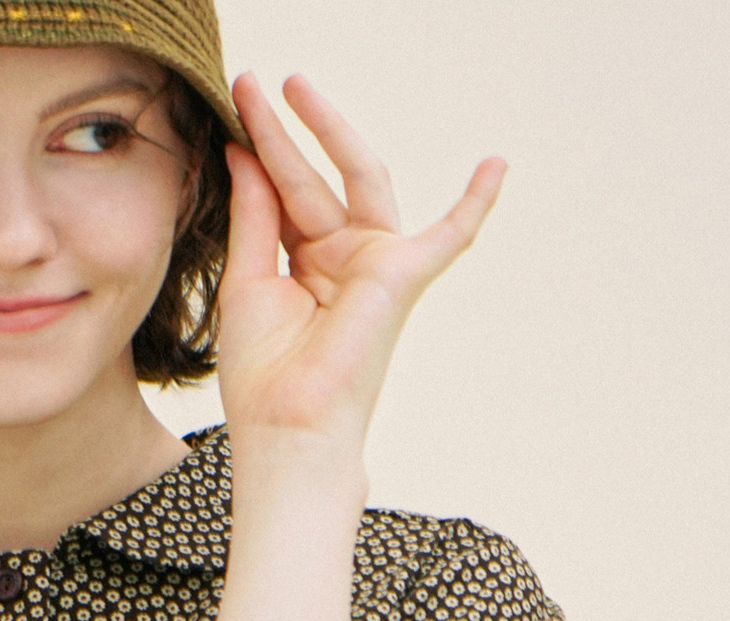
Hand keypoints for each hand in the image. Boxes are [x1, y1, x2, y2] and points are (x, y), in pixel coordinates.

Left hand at [216, 72, 505, 458]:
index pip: (282, 195)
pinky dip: (474, 204)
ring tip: (289, 85)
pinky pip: (449, 237)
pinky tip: (496, 166)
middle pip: (311, 179)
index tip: (233, 108)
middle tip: (251, 82)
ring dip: (324, 131)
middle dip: (282, 132)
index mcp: (304, 267)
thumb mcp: (247, 282)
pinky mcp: (400, 275)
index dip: (259, 153)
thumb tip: (245, 151)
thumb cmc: (264, 377)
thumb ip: (253, 216)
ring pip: (351, 180)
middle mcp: (342, 260)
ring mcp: (373, 265)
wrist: (288, 428)